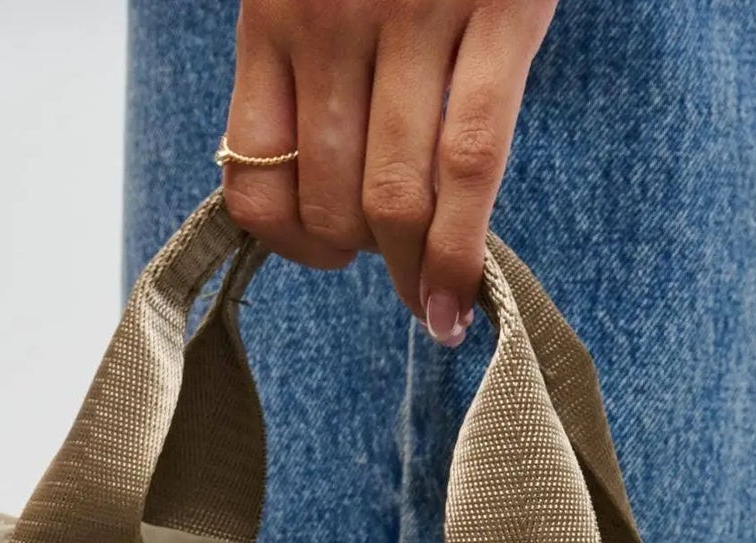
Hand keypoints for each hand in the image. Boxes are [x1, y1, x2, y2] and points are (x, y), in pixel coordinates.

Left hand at [220, 0, 557, 345]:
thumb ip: (311, 50)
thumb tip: (326, 167)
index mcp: (275, 7)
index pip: (255, 173)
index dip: (287, 243)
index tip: (324, 259)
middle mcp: (332, 16)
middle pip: (332, 197)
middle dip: (362, 260)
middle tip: (392, 273)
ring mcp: (415, 15)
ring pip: (397, 193)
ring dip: (412, 270)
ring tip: (429, 300)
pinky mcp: (501, 9)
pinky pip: (473, 157)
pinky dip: (462, 246)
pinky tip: (459, 297)